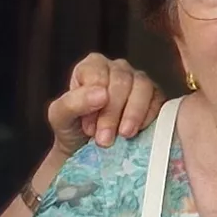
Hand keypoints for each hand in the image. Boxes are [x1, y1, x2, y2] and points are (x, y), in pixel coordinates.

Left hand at [45, 53, 160, 156]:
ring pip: (143, 87)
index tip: (88, 127)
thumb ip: (72, 103)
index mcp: (92, 65)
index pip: (97, 74)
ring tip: (123, 135)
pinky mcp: (155, 97)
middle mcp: (117, 68)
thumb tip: (101, 94)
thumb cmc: (72, 129)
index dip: (93, 102)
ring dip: (133, 114)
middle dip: (112, 113)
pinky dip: (148, 117)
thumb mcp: (59, 117)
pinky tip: (138, 132)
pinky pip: (158, 100)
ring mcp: (138, 80)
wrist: (86, 151)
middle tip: (104, 139)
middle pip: (121, 81)